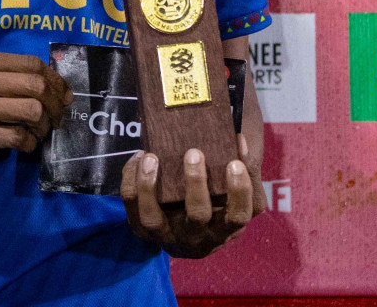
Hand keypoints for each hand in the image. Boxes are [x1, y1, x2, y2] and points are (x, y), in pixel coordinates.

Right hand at [0, 49, 72, 172]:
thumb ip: (2, 77)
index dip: (55, 80)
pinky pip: (16, 138)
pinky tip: (24, 146)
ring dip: (44, 126)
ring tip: (39, 133)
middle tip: (57, 118)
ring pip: (31, 110)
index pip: (31, 63)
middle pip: (36, 85)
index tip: (63, 95)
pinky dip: (28, 144)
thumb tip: (50, 86)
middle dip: (55, 105)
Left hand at [121, 134, 259, 258]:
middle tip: (194, 153)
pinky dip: (131, 182)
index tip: (235, 163)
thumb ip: (244, 169)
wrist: (186, 231)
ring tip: (151, 158)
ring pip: (152, 219)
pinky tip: (139, 158)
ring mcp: (167, 237)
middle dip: (195, 183)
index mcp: (225, 229)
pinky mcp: (143, 231)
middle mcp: (196, 239)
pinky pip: (132, 208)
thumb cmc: (217, 202)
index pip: (237, 216)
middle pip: (197, 216)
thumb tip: (239, 137)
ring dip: (149, 187)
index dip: (238, 192)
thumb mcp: (235, 193)